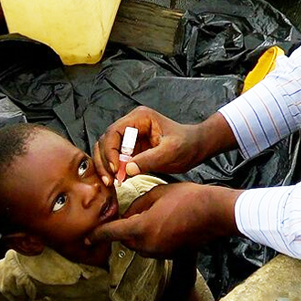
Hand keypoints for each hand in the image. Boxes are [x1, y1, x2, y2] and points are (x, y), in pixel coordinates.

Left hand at [89, 183, 240, 256]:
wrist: (214, 213)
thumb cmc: (186, 198)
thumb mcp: (156, 194)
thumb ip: (137, 205)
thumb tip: (129, 214)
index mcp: (140, 229)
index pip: (111, 234)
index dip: (97, 235)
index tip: (86, 238)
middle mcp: (147, 245)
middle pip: (125, 240)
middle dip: (124, 229)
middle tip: (131, 214)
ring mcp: (160, 252)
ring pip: (139, 244)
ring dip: (138, 233)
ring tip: (151, 216)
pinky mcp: (171, 254)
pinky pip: (153, 247)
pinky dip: (151, 237)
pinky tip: (163, 223)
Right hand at [92, 109, 234, 186]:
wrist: (197, 147)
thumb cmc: (187, 145)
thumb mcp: (170, 153)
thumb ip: (149, 160)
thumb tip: (126, 170)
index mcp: (140, 118)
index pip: (113, 132)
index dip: (109, 151)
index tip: (114, 169)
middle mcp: (131, 124)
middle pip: (105, 141)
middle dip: (104, 161)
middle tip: (109, 181)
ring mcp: (130, 137)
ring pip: (106, 150)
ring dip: (106, 166)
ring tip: (111, 183)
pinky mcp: (132, 149)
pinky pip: (115, 158)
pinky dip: (113, 170)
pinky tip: (116, 182)